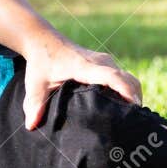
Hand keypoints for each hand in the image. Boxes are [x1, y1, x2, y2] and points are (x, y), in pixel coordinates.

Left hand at [19, 37, 141, 129]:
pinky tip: (124, 108)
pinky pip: (124, 78)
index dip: (125, 91)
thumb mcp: (35, 84)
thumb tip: (31, 126)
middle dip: (135, 100)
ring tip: (130, 119)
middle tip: (134, 124)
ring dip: (133, 96)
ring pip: (129, 78)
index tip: (134, 107)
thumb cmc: (41, 62)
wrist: (44, 40)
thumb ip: (34, 104)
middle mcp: (100, 62)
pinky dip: (128, 91)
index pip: (112, 76)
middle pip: (128, 79)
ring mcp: (105, 61)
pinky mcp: (106, 64)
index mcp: (84, 66)